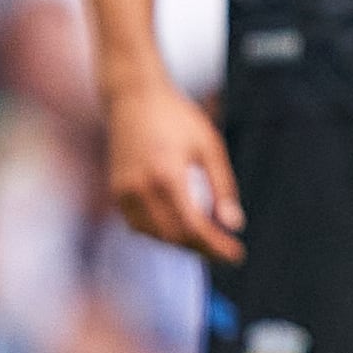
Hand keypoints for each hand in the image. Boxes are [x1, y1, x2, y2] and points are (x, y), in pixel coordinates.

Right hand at [102, 75, 244, 262]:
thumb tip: (234, 224)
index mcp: (167, 177)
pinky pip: (138, 224)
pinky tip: (179, 228)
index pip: (193, 228)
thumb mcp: (210, 146)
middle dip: (201, 249)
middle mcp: (140, 189)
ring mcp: (123, 192)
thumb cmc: (176, 117)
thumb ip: (222, 187)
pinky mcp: (116, 190)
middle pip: (173, 237)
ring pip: (154, 235)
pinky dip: (160, 232)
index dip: (215, 246)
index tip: (236, 255)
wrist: (134, 97)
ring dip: (181, 243)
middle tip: (225, 251)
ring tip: (207, 241)